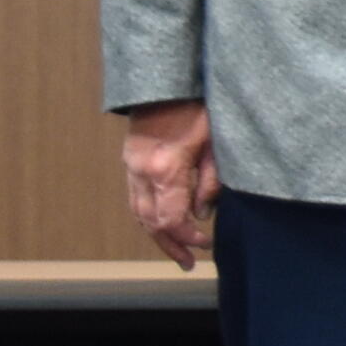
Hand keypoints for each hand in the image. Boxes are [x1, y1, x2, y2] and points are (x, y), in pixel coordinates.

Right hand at [120, 100, 220, 270]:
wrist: (165, 83)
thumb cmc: (197, 109)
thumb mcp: (215, 145)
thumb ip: (210, 182)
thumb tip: (202, 215)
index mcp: (166, 169)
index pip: (171, 219)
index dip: (187, 238)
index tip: (206, 244)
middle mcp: (142, 172)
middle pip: (150, 222)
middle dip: (171, 245)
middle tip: (189, 263)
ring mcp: (131, 166)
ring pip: (138, 212)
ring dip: (157, 235)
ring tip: (176, 253)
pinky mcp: (130, 160)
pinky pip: (135, 198)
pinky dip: (147, 217)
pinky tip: (161, 226)